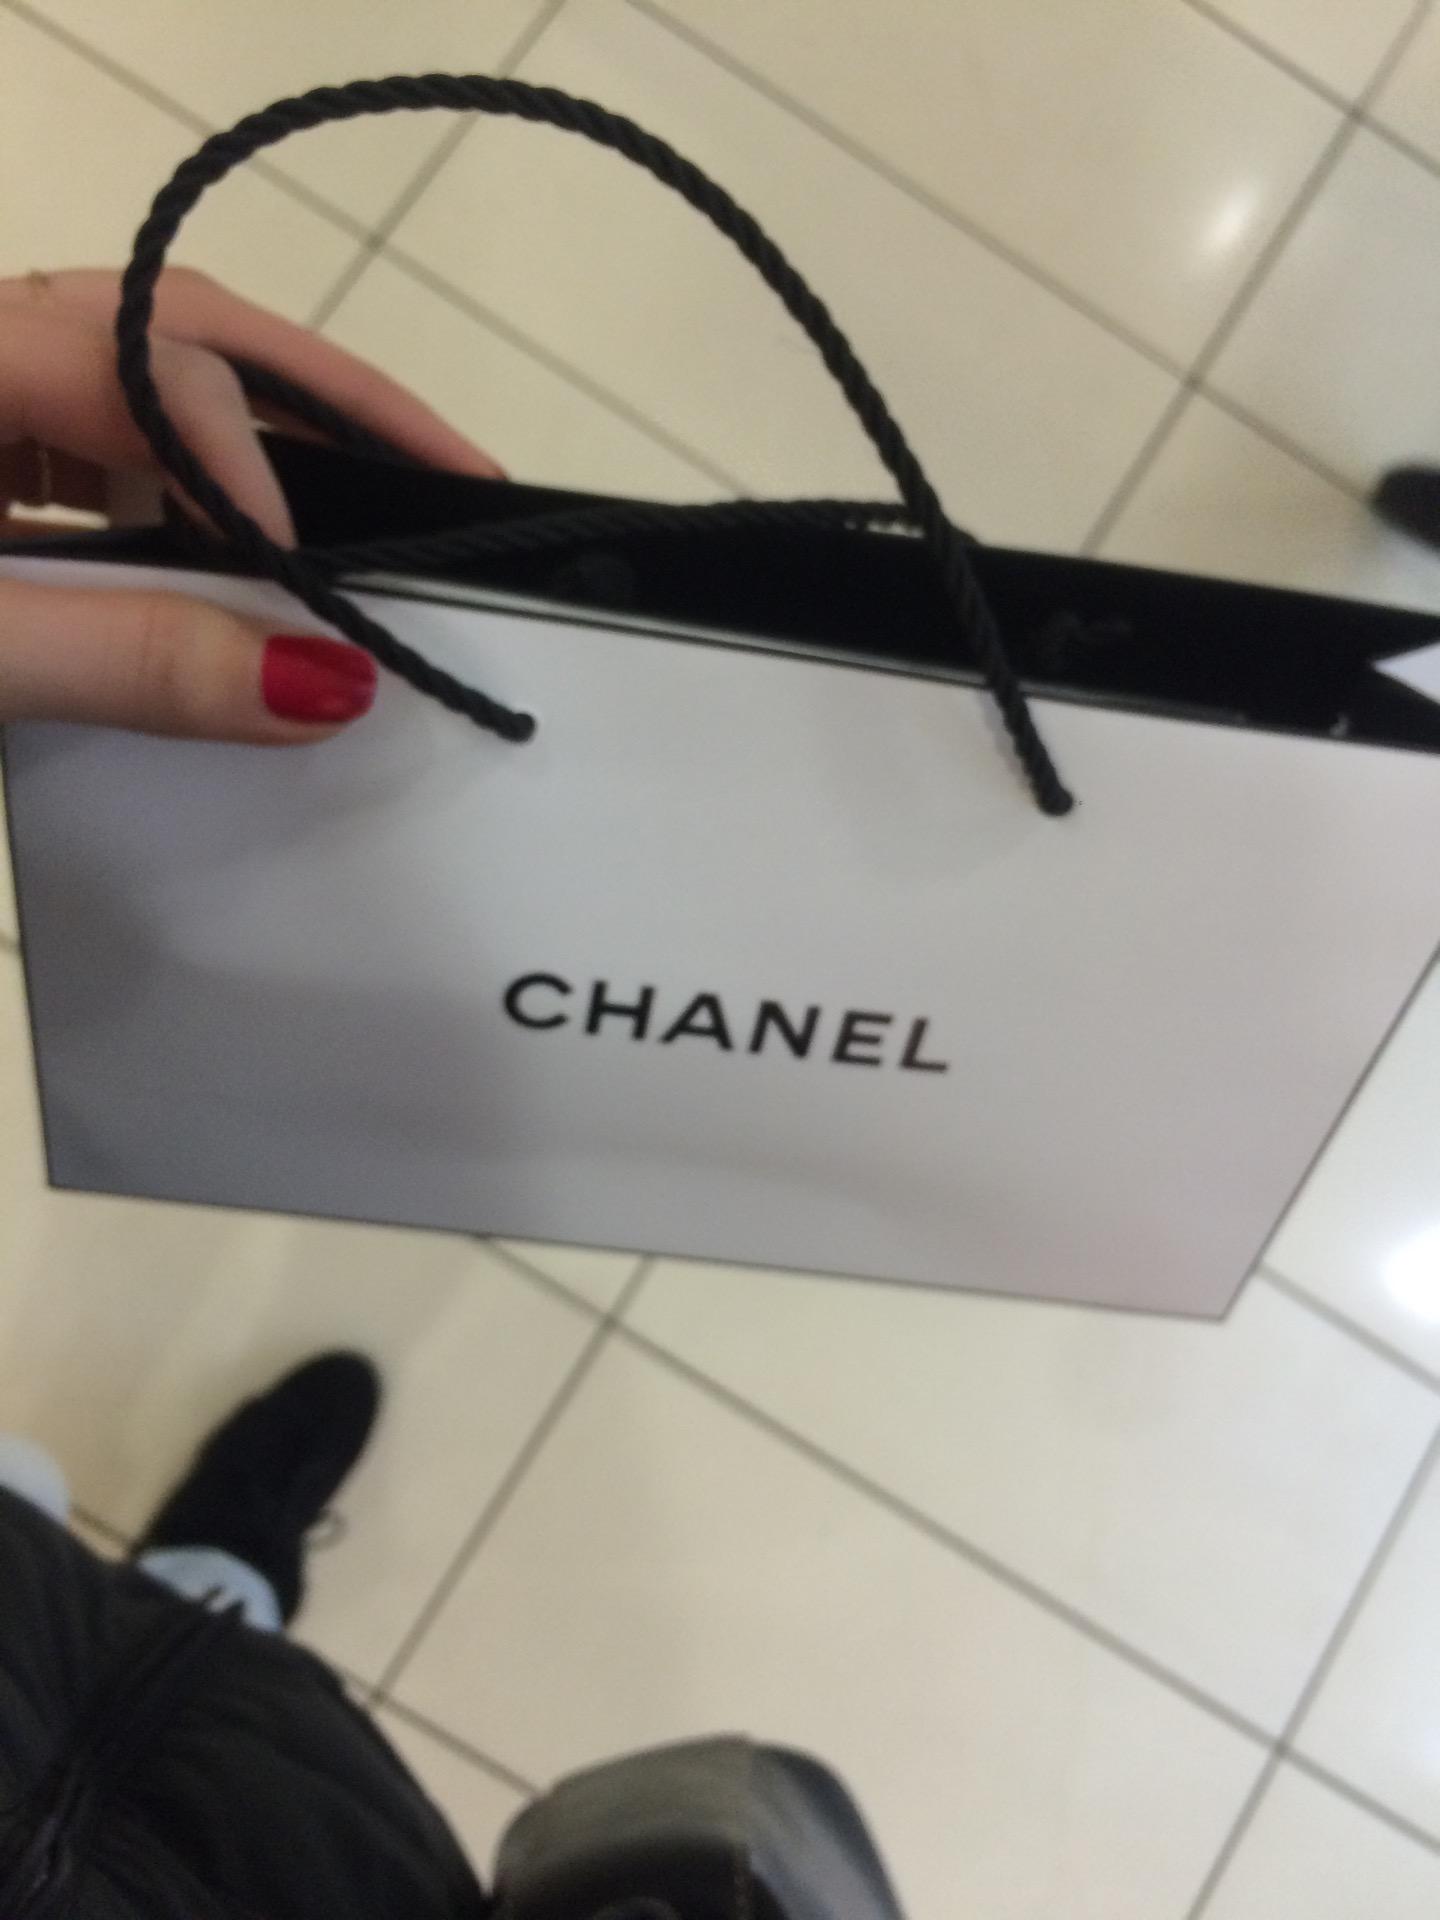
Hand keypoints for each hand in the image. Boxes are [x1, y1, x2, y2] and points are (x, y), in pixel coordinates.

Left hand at [0, 268, 497, 741]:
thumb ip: (126, 657)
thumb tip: (321, 681)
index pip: (152, 368)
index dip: (247, 474)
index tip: (304, 602)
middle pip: (186, 327)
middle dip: (328, 399)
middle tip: (456, 475)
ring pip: (150, 367)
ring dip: (269, 433)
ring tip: (382, 498)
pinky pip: (101, 429)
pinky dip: (189, 478)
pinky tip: (243, 546)